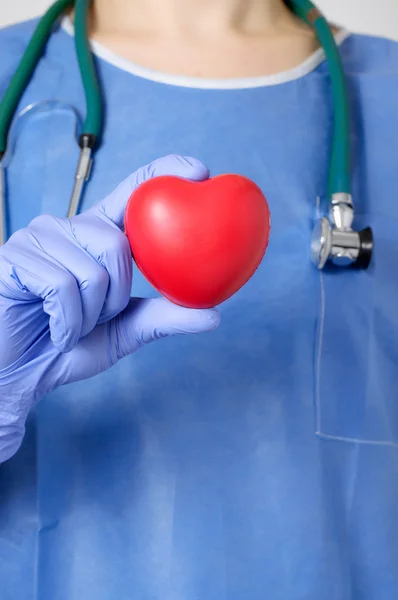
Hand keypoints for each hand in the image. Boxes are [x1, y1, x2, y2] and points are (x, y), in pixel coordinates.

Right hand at [0, 155, 219, 462]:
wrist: (18, 374)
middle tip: (95, 319)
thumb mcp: (124, 331)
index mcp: (98, 236)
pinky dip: (68, 322)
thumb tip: (214, 316)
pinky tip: (54, 330)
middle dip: (115, 298)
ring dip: (90, 315)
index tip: (201, 170)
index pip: (132, 192)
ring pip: (92, 270)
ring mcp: (38, 237)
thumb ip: (163, 318)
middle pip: (117, 245)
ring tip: (69, 325)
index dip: (164, 173)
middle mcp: (69, 227)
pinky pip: (62, 286)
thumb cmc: (68, 346)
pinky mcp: (14, 256)